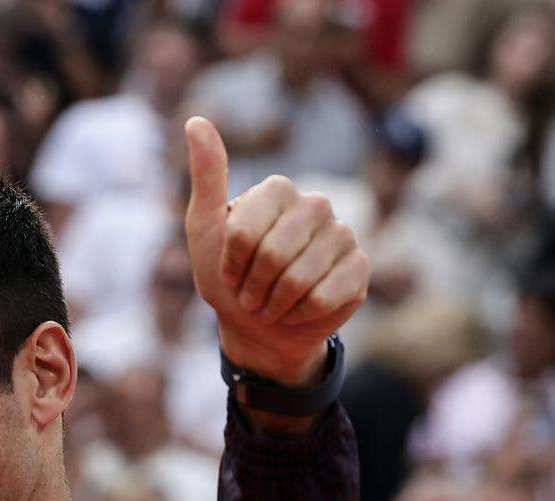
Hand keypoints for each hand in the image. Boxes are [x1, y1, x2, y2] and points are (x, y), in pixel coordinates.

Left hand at [183, 117, 368, 384]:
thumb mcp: (205, 228)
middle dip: (252, 288)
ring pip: (299, 279)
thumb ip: (207, 176)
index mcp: (278, 190)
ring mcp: (342, 234)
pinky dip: (301, 314)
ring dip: (275, 304)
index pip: (244, 233)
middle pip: (272, 255)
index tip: (229, 272)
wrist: (259, 326)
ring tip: (271, 303)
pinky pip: (324, 297)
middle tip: (251, 294)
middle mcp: (315, 204)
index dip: (231, 264)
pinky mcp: (359, 268)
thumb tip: (195, 121)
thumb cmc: (228, 277)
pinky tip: (299, 309)